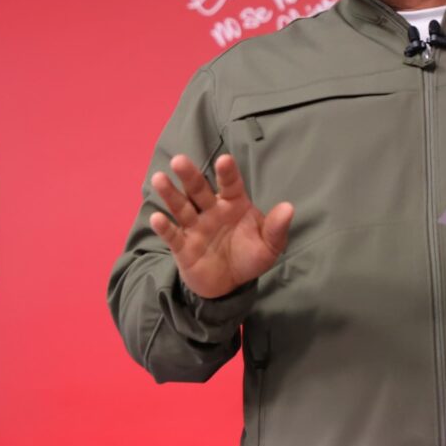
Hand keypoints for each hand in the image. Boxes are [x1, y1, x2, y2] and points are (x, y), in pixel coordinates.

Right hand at [148, 153, 293, 298]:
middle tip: (179, 160)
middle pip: (198, 190)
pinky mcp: (183, 246)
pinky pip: (173, 235)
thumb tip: (289, 208)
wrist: (229, 284)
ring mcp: (195, 227)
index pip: (230, 184)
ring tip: (159, 178)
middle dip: (189, 176)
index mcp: (233, 204)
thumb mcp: (269, 246)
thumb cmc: (249, 256)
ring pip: (181, 207)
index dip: (227, 173)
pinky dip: (164, 227)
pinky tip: (157, 218)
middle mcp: (211, 210)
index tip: (224, 160)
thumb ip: (276, 228)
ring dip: (170, 194)